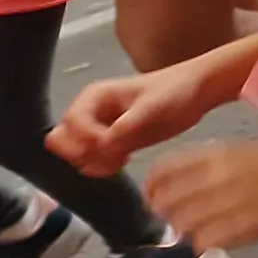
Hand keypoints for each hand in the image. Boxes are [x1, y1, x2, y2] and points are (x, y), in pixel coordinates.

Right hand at [51, 65, 218, 175]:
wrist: (196, 94)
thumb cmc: (175, 92)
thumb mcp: (153, 107)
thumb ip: (126, 126)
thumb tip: (104, 147)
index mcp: (93, 97)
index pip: (70, 125)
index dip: (88, 139)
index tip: (114, 143)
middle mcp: (89, 112)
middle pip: (60, 140)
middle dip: (82, 153)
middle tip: (112, 154)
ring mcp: (97, 129)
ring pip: (73, 153)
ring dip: (92, 162)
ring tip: (121, 158)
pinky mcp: (110, 142)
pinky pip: (90, 160)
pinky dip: (101, 166)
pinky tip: (124, 160)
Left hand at [145, 140, 257, 252]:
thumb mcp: (238, 153)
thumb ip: (204, 168)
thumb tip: (173, 192)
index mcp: (214, 153)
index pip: (160, 172)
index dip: (152, 189)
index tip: (157, 198)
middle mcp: (215, 176)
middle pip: (166, 202)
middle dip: (168, 213)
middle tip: (182, 217)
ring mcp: (228, 202)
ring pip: (182, 224)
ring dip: (188, 230)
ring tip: (205, 228)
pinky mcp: (242, 227)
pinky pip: (205, 241)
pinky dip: (207, 242)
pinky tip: (220, 237)